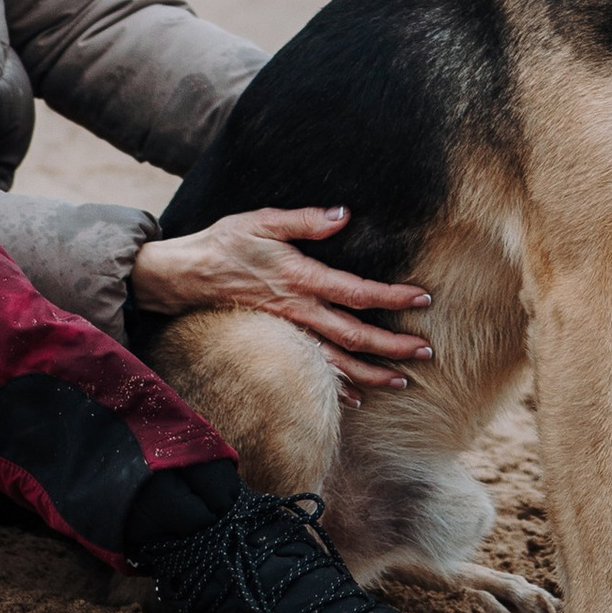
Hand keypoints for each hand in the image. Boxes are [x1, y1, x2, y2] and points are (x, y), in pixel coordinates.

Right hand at [128, 205, 432, 395]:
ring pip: (336, 362)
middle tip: (426, 353)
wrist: (185, 276)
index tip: (422, 299)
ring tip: (403, 382)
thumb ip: (305, 220)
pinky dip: (335, 387)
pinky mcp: (276, 343)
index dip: (391, 297)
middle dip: (393, 346)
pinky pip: (309, 370)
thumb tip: (343, 215)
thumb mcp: (263, 221)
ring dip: (372, 374)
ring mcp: (288, 331)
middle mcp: (299, 310)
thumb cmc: (225, 243)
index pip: (357, 292)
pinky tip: (356, 397)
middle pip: (355, 336)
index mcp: (301, 278)